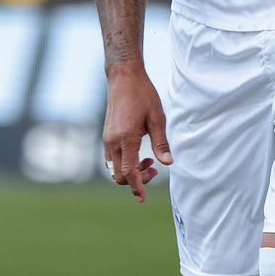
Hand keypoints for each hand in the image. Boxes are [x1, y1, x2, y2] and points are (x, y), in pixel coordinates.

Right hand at [103, 62, 172, 201]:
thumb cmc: (143, 95)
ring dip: (130, 172)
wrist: (123, 77)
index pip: (129, 172)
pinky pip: (112, 159)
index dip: (137, 187)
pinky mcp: (106, 135)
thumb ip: (161, 143)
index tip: (143, 198)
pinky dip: (124, 163)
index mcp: (126, 138)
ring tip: (149, 162)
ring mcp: (107, 139)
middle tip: (154, 171)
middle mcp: (112, 141)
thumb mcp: (157, 118)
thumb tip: (168, 163)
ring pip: (114, 169)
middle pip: (119, 176)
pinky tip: (138, 154)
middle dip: (135, 180)